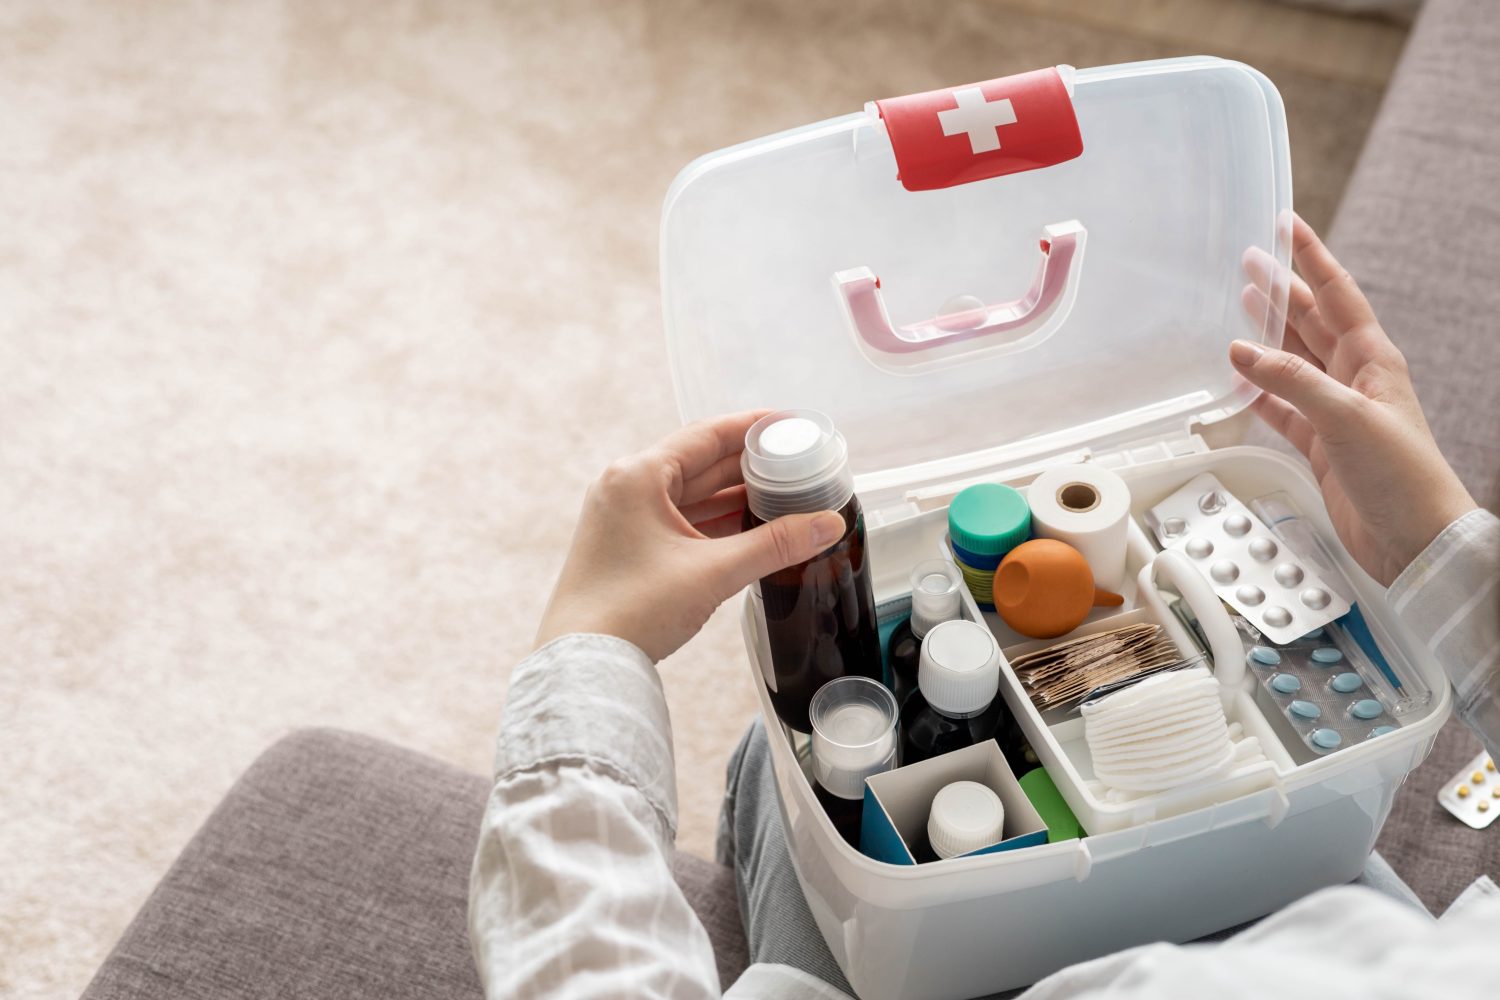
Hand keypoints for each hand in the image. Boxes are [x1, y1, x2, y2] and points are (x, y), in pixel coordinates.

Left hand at [534, 411, 847, 661]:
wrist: (584, 663)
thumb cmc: (632, 611)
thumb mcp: (712, 572)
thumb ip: (775, 544)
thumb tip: (828, 524)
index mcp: (637, 476)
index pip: (706, 436)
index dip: (753, 428)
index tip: (790, 425)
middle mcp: (626, 487)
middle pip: (700, 463)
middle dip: (750, 466)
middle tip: (797, 464)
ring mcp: (623, 517)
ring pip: (691, 495)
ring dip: (734, 497)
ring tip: (784, 497)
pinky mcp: (626, 545)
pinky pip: (678, 520)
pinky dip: (714, 522)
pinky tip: (750, 528)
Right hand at [1235, 214, 1476, 586]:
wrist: (1414, 539)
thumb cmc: (1404, 476)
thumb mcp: (1348, 418)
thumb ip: (1293, 381)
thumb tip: (1243, 350)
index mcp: (1373, 359)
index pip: (1337, 293)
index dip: (1311, 257)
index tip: (1285, 224)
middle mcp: (1354, 378)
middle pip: (1311, 321)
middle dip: (1281, 289)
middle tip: (1248, 260)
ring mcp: (1336, 410)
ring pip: (1292, 361)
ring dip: (1266, 334)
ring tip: (1239, 305)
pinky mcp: (1320, 444)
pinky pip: (1280, 407)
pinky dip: (1256, 393)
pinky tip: (1236, 380)